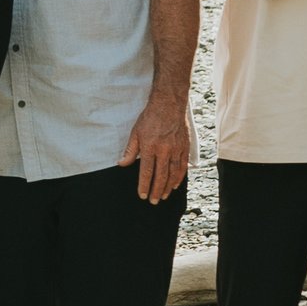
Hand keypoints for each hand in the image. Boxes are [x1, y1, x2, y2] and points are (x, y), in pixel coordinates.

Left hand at [119, 89, 192, 207]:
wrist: (169, 104)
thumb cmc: (150, 117)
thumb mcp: (135, 132)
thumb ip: (130, 150)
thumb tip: (122, 164)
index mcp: (150, 146)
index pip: (147, 171)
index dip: (145, 185)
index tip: (143, 195)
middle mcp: (164, 150)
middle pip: (161, 175)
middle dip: (157, 190)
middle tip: (154, 201)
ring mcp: (176, 149)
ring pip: (173, 173)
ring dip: (168, 186)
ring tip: (164, 196)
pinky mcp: (184, 147)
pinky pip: (183, 166)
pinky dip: (180, 177)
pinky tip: (176, 184)